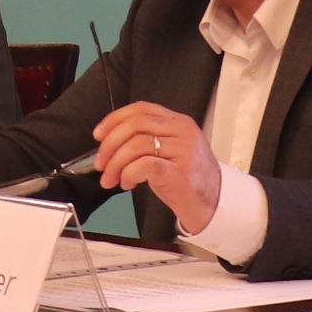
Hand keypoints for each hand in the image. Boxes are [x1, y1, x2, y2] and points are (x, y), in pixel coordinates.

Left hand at [92, 102, 220, 235]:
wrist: (213, 203)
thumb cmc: (186, 179)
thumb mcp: (167, 151)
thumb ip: (145, 140)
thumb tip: (109, 142)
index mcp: (178, 122)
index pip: (141, 109)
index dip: (114, 119)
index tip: (98, 134)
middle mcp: (182, 132)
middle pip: (135, 125)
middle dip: (110, 144)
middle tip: (100, 163)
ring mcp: (183, 151)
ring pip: (136, 145)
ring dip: (115, 164)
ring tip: (111, 179)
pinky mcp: (180, 173)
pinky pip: (144, 165)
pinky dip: (128, 174)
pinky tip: (127, 183)